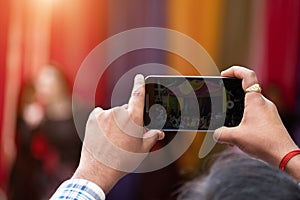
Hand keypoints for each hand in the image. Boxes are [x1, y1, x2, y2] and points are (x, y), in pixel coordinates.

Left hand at [73, 74, 163, 192]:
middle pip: (127, 109)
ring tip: (113, 139)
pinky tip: (104, 134)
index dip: (140, 84)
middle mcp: (119, 113)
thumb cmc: (123, 161)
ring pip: (114, 114)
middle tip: (127, 135)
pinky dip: (104, 121)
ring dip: (116, 121)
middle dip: (129, 118)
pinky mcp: (93, 118)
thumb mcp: (141, 150)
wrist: (98, 171)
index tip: (140, 78)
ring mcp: (104, 114)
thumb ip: (152, 137)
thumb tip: (159, 132)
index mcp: (133, 118)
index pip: (138, 95)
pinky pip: (102, 115)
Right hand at [213, 66, 298, 176]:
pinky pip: (255, 115)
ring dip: (238, 111)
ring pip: (250, 105)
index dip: (234, 71)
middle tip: (223, 100)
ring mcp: (268, 112)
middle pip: (247, 91)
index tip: (224, 75)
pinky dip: (245, 120)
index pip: (247, 76)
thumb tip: (217, 134)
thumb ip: (221, 134)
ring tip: (231, 124)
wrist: (284, 156)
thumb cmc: (264, 143)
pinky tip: (240, 134)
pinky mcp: (270, 121)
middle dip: (232, 96)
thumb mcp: (235, 138)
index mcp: (255, 101)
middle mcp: (263, 103)